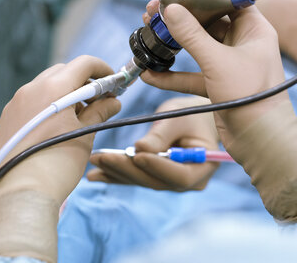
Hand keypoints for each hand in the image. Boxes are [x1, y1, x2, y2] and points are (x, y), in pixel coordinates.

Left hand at [0, 55, 120, 202]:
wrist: (21, 193)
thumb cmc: (58, 163)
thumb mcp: (85, 134)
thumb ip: (100, 112)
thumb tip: (113, 103)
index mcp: (53, 88)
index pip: (83, 64)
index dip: (102, 69)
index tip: (113, 81)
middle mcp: (30, 89)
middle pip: (63, 72)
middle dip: (84, 81)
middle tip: (99, 100)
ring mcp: (15, 103)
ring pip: (45, 86)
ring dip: (65, 93)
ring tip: (79, 117)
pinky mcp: (6, 118)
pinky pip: (31, 102)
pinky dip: (48, 105)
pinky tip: (57, 126)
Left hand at [87, 96, 219, 190]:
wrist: (197, 120)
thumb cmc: (194, 114)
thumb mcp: (180, 118)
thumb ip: (162, 134)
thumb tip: (139, 149)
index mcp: (203, 166)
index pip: (179, 175)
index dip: (157, 167)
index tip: (136, 155)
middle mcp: (187, 181)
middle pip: (155, 180)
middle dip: (127, 168)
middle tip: (102, 157)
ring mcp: (170, 182)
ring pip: (141, 180)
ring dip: (116, 171)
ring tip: (94, 161)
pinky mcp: (156, 178)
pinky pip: (134, 178)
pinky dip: (114, 175)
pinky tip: (94, 175)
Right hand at [141, 1, 287, 146]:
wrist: (260, 140)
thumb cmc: (251, 96)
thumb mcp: (217, 61)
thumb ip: (192, 35)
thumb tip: (170, 10)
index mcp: (253, 30)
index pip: (227, 0)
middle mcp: (242, 44)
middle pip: (207, 22)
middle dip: (181, 17)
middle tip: (154, 10)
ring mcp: (229, 65)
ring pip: (196, 48)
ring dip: (173, 44)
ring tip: (148, 33)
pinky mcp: (218, 84)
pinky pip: (191, 75)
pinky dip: (172, 75)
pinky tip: (151, 74)